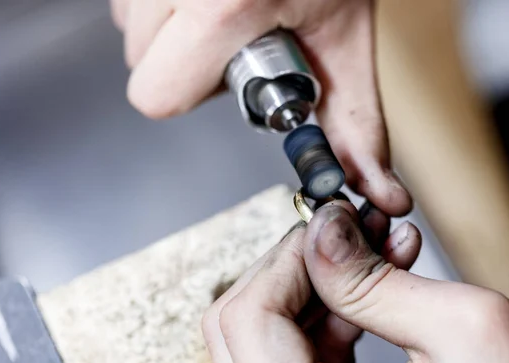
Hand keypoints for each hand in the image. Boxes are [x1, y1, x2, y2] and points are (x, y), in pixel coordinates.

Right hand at [110, 0, 411, 216]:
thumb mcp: (346, 46)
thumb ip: (356, 125)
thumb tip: (381, 197)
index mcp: (222, 7)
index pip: (157, 96)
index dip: (194, 94)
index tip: (228, 71)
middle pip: (140, 63)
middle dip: (184, 63)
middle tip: (230, 36)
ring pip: (127, 24)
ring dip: (169, 29)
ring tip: (220, 8)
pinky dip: (160, 1)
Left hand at [202, 202, 508, 362]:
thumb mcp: (466, 333)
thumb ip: (377, 278)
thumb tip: (322, 229)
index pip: (244, 324)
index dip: (283, 260)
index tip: (323, 227)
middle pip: (243, 330)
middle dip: (299, 267)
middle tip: (345, 232)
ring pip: (272, 337)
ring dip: (322, 283)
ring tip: (377, 249)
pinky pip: (304, 355)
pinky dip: (338, 312)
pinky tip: (379, 283)